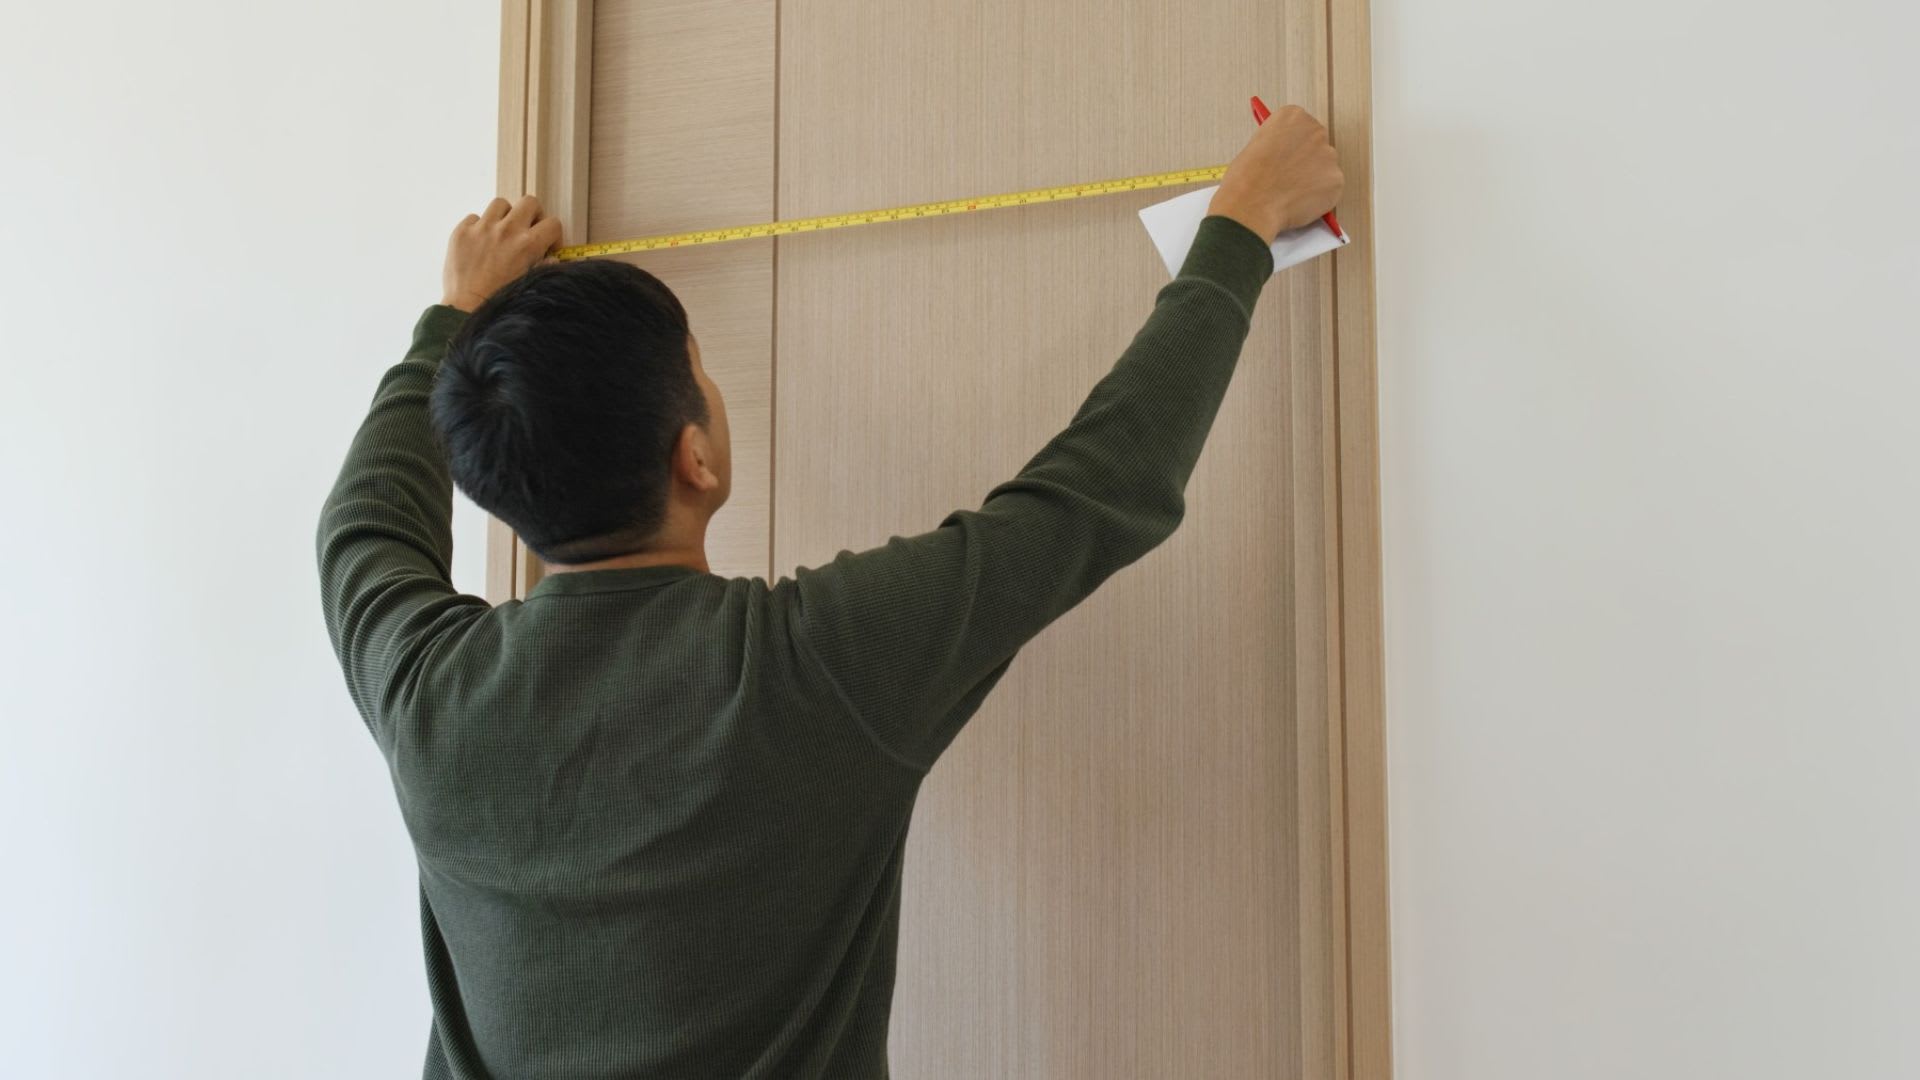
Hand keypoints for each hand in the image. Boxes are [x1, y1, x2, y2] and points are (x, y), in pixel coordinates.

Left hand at [441, 195, 564, 311]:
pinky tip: (479, 244)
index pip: (553, 223)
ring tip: (501, 234)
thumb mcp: (530, 284)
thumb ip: (544, 267)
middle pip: (529, 202)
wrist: (466, 310)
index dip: (553, 235)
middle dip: (532, 215)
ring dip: (505, 216)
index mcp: (528, 244)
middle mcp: (507, 230)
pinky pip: (474, 217)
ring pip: (501, 204)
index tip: (547, 247)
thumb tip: (551, 259)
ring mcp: (482, 228)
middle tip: (527, 231)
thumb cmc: (499, 301)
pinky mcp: (461, 231)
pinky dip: (479, 227)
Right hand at [1208, 105, 1343, 243]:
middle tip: (1288, 177)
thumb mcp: (1255, 146)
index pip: (1301, 127)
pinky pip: (1331, 188)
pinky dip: (1319, 197)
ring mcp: (1329, 156)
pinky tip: (1298, 201)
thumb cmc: (1246, 179)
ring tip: (1289, 192)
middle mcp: (1315, 131)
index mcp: (1293, 116)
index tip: (1284, 156)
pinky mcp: (1336, 180)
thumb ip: (1278, 144)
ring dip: (1313, 179)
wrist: (1251, 204)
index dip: (1290, 146)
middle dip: (1306, 160)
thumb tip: (1287, 155)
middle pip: (1317, 144)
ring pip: (1325, 168)